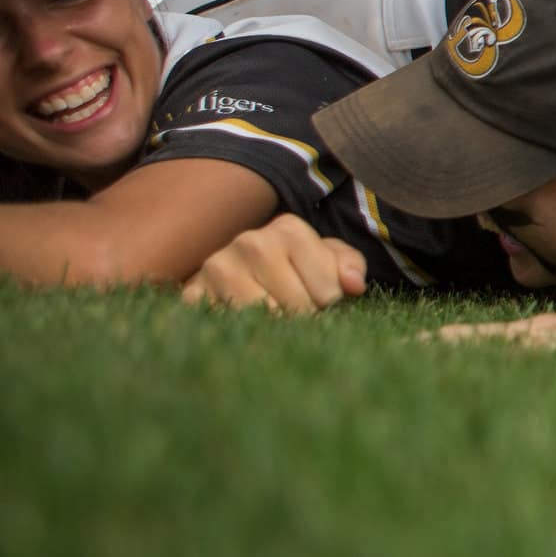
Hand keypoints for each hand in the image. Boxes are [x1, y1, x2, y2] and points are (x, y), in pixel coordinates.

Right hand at [180, 214, 366, 313]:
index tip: (320, 297)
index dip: (328, 303)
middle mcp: (250, 242)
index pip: (327, 290)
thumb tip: (354, 285)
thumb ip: (349, 267)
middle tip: (295, 311)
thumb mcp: (329, 261)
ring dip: (273, 328)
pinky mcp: (193, 295)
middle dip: (302, 318)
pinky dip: (240, 334)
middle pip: (295, 307)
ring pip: (260, 319)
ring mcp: (217, 267)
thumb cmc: (295, 267)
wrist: (239, 271)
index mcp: (288, 229)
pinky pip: (224, 327)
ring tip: (273, 317)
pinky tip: (246, 326)